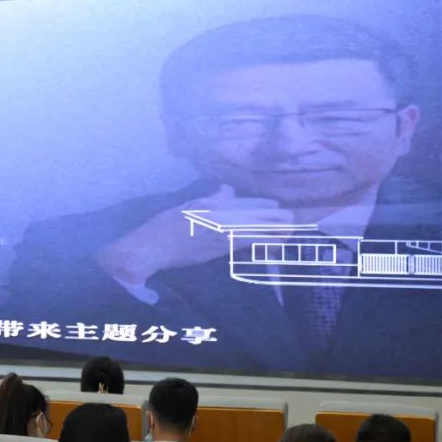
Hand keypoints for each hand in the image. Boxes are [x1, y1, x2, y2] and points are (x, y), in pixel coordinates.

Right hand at [96, 185, 294, 285]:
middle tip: (293, 223)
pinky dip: (260, 243)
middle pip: (261, 224)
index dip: (271, 211)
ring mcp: (222, 241)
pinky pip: (245, 245)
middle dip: (279, 224)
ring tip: (288, 233)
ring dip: (274, 234)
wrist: (149, 251)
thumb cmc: (163, 227)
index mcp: (217, 212)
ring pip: (257, 235)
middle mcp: (223, 227)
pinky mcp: (217, 253)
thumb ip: (210, 199)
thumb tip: (226, 188)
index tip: (283, 211)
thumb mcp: (187, 207)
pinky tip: (269, 243)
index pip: (253, 210)